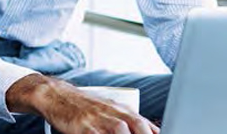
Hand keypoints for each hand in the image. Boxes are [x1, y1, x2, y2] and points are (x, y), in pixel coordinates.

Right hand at [6, 74, 159, 133]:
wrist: (57, 95)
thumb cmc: (87, 107)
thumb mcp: (111, 110)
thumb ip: (132, 121)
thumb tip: (155, 129)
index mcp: (120, 109)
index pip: (144, 123)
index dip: (154, 131)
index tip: (169, 132)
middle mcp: (111, 112)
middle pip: (135, 125)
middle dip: (145, 133)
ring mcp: (96, 119)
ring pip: (119, 130)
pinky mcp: (82, 127)